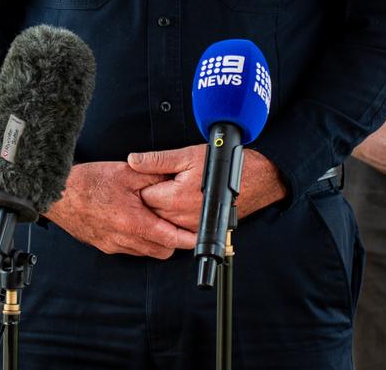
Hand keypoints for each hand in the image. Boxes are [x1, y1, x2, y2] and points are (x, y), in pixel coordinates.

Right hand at [45, 161, 195, 258]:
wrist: (59, 194)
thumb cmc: (88, 182)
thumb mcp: (127, 172)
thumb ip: (154, 176)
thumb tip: (174, 178)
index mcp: (133, 222)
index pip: (170, 239)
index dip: (188, 239)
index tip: (198, 235)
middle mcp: (124, 240)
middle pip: (161, 251)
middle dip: (173, 239)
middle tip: (178, 221)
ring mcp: (113, 245)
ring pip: (145, 251)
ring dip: (155, 239)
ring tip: (156, 218)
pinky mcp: (104, 245)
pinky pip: (130, 249)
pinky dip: (139, 239)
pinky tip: (136, 220)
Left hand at [127, 144, 286, 228]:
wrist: (252, 179)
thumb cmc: (223, 164)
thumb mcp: (187, 155)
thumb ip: (157, 160)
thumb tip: (133, 160)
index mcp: (174, 198)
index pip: (143, 197)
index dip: (142, 184)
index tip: (146, 176)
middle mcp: (181, 217)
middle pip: (150, 212)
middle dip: (150, 197)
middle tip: (157, 181)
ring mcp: (190, 227)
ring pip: (162, 221)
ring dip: (161, 208)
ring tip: (169, 190)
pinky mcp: (198, 230)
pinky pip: (177, 228)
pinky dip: (174, 217)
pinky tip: (179, 203)